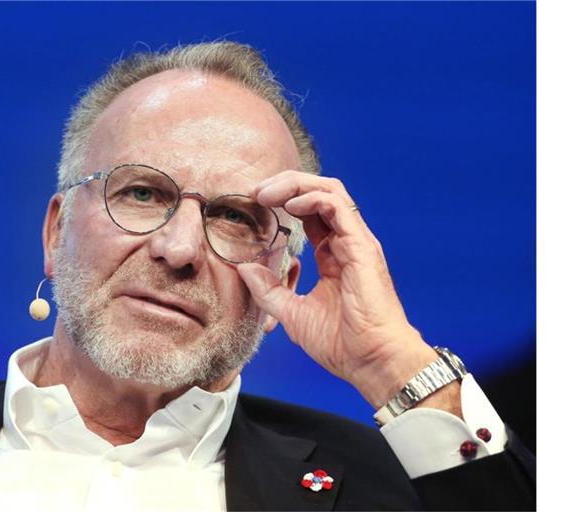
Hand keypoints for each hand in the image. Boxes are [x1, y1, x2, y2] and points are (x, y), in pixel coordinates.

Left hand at [238, 171, 439, 408]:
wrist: (371, 362)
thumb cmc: (341, 343)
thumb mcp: (292, 313)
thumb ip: (269, 289)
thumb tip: (244, 268)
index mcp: (332, 256)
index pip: (310, 214)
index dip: (283, 202)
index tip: (255, 204)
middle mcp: (345, 243)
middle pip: (319, 194)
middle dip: (286, 184)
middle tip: (256, 191)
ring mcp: (356, 242)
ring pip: (329, 191)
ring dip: (295, 185)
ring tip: (266, 193)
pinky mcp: (361, 246)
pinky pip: (338, 207)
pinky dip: (312, 199)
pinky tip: (289, 204)